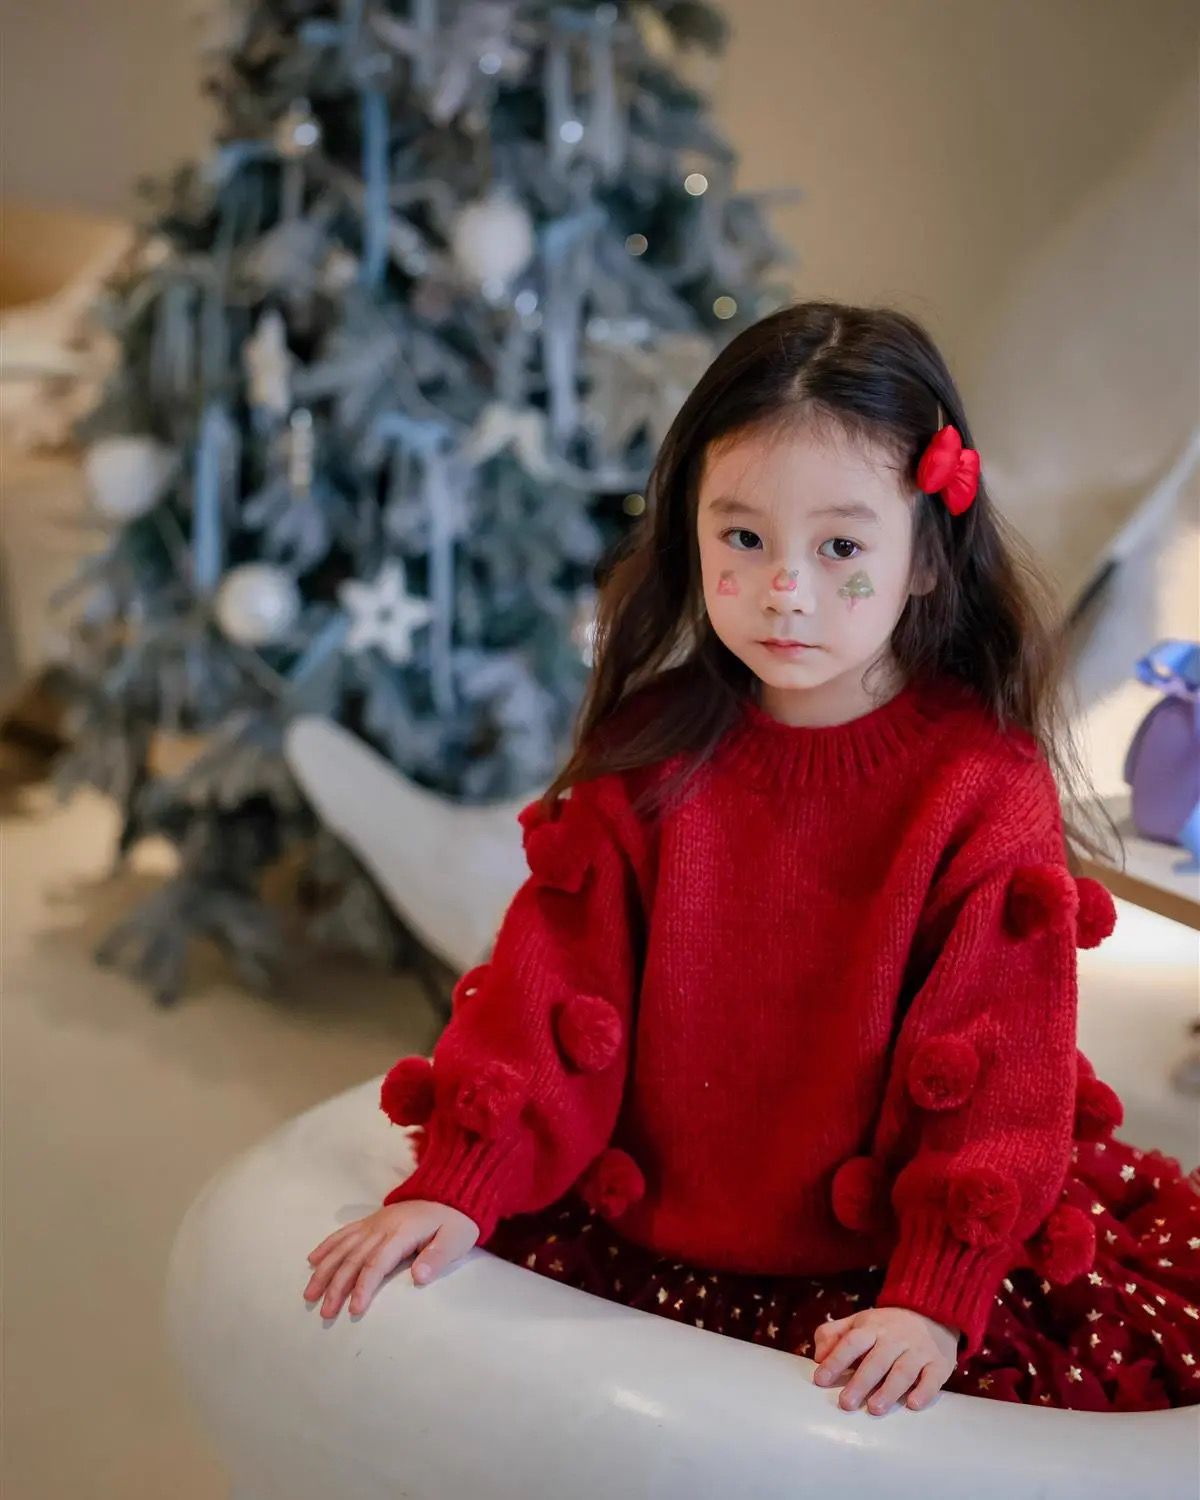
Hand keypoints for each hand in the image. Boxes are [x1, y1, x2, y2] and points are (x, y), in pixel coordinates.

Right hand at [304, 1200, 479, 1318]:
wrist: (450, 1192)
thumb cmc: (455, 1222)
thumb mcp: (456, 1240)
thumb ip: (438, 1257)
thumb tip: (419, 1277)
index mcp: (402, 1232)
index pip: (377, 1263)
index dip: (364, 1286)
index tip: (354, 1310)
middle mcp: (382, 1226)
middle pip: (354, 1258)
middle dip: (337, 1286)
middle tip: (325, 1312)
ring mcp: (374, 1222)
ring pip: (343, 1247)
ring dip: (325, 1270)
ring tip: (310, 1294)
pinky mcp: (371, 1221)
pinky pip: (344, 1232)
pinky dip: (327, 1246)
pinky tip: (312, 1260)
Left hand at [811, 1306, 958, 1415]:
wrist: (933, 1313)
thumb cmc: (886, 1326)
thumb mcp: (858, 1322)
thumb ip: (833, 1335)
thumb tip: (817, 1357)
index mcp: (872, 1327)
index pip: (851, 1342)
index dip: (835, 1360)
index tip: (820, 1380)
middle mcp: (895, 1338)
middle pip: (876, 1360)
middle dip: (860, 1382)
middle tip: (845, 1404)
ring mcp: (918, 1350)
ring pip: (903, 1371)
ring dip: (889, 1391)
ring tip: (874, 1409)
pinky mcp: (939, 1364)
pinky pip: (932, 1378)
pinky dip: (923, 1391)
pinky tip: (912, 1404)